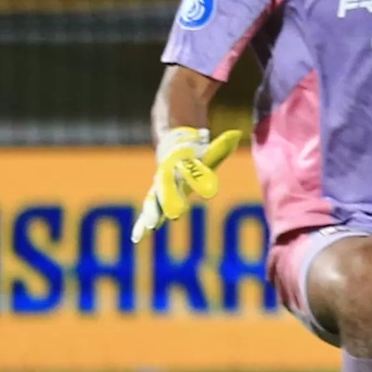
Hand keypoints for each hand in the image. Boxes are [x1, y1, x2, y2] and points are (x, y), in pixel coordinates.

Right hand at [133, 126, 243, 243]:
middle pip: (166, 188)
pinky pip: (149, 211)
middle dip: (170, 200)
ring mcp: (159, 188)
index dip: (197, 179)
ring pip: (152, 202)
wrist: (173, 148)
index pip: (190, 171)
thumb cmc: (195, 151)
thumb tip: (236, 134)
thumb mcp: (208, 150)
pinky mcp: (156, 199)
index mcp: (181, 163)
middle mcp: (167, 176)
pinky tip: (135, 238)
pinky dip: (141, 223)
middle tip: (176, 215)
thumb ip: (220, 145)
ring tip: (144, 230)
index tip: (208, 192)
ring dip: (150, 214)